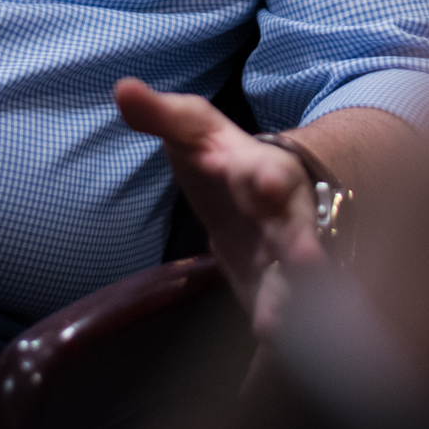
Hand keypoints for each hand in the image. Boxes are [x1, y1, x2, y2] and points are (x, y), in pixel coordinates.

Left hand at [115, 78, 324, 335]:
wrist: (260, 192)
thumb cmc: (220, 156)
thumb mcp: (191, 129)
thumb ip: (158, 114)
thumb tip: (121, 88)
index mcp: (258, 169)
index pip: (265, 170)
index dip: (266, 178)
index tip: (267, 185)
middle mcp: (281, 213)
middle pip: (295, 227)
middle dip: (300, 243)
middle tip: (307, 262)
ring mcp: (283, 255)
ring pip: (296, 277)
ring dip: (290, 298)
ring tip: (275, 323)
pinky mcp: (276, 287)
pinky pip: (286, 306)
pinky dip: (282, 325)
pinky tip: (270, 340)